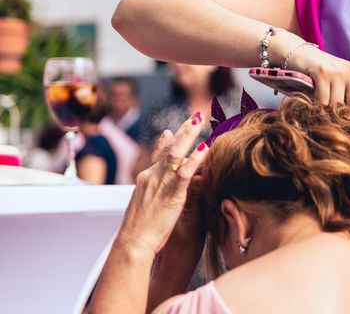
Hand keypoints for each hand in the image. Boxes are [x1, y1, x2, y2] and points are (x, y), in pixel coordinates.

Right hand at [116, 113, 207, 256]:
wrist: (132, 243)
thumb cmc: (141, 231)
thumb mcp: (151, 206)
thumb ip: (164, 192)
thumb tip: (186, 183)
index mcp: (145, 179)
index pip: (158, 155)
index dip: (167, 141)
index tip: (172, 130)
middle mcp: (151, 176)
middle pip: (169, 148)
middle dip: (183, 131)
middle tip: (195, 117)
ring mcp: (160, 183)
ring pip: (176, 153)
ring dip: (188, 134)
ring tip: (200, 120)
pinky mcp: (171, 194)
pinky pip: (185, 172)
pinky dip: (195, 158)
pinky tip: (205, 148)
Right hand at [284, 41, 349, 114]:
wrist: (299, 54)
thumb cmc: (322, 73)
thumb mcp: (342, 79)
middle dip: (346, 119)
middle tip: (335, 119)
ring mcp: (338, 72)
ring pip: (339, 108)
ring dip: (329, 115)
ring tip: (323, 110)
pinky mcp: (322, 73)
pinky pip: (324, 102)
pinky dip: (318, 109)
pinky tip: (314, 104)